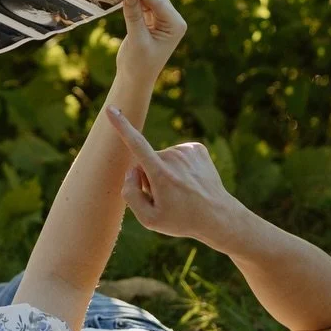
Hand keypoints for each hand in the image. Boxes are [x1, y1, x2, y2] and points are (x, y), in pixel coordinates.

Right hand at [106, 111, 242, 248]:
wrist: (219, 217)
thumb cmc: (182, 220)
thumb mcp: (149, 220)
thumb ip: (130, 194)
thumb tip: (132, 171)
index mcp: (161, 173)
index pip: (136, 144)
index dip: (121, 126)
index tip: (111, 109)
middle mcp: (174, 157)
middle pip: (146, 162)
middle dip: (149, 178)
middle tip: (167, 198)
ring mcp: (187, 150)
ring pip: (161, 158)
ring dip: (164, 172)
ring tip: (181, 191)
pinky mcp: (196, 148)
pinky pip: (175, 155)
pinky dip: (178, 167)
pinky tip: (189, 181)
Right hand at [115, 0, 185, 81]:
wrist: (134, 79)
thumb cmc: (139, 64)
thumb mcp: (137, 40)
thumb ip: (134, 16)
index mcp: (175, 25)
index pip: (159, 2)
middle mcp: (172, 21)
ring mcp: (162, 20)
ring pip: (148, 0)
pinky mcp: (151, 21)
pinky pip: (142, 6)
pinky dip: (132, 2)